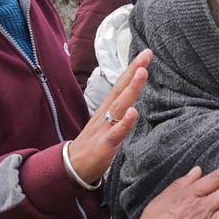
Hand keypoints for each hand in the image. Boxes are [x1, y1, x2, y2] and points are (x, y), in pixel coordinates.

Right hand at [67, 50, 150, 184]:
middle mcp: (105, 114)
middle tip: (146, 55)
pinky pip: (116, 133)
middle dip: (134, 71)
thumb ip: (120, 110)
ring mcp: (104, 128)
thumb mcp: (108, 122)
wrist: (72, 166)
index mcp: (107, 109)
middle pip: (120, 89)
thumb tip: (134, 98)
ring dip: (131, 90)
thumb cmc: (93, 143)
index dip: (133, 69)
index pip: (121, 84)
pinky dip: (125, 123)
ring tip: (142, 74)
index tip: (146, 53)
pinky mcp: (104, 145)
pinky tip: (133, 113)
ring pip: (119, 106)